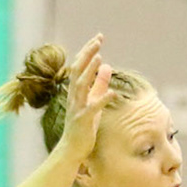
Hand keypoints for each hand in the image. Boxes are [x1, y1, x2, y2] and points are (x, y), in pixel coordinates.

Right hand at [57, 34, 114, 160]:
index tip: (98, 37)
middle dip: (87, 54)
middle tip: (98, 40)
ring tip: (99, 57)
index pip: (80, 65)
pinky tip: (113, 94)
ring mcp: (77, 107)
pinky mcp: (83, 120)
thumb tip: (107, 65)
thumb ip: (100, 83)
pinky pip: (92, 108)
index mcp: (76, 90)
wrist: (72, 148)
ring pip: (81, 85)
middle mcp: (74, 96)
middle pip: (78, 70)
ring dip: (90, 71)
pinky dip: (103, 100)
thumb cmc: (84, 124)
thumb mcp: (94, 100)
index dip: (88, 51)